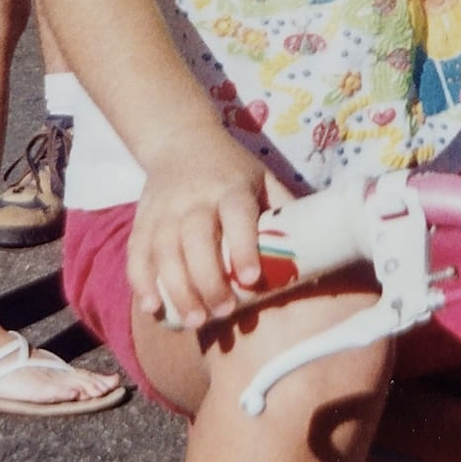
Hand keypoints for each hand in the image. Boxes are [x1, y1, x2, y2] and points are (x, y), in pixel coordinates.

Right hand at [127, 128, 284, 329]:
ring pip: (164, 250)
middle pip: (196, 239)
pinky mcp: (143, 220)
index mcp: (230, 187)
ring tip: (194, 321)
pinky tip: (152, 307)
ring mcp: (165, 209)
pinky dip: (142, 281)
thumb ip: (284, 210)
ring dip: (177, 288)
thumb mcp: (262, 178)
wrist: (180, 140)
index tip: (251, 279)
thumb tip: (323, 247)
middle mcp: (194, 198)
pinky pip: (137, 253)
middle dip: (208, 280)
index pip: (237, 216)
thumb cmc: (232, 169)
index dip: (243, 247)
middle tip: (223, 312)